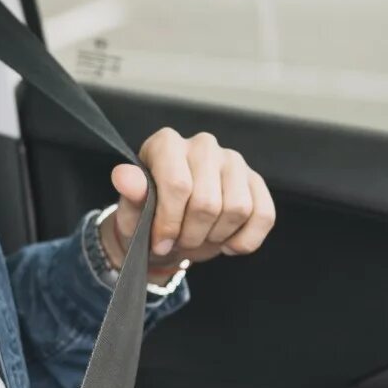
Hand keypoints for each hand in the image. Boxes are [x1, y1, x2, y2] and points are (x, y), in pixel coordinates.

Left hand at [100, 128, 275, 280]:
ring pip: (238, 209)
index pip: (178, 184)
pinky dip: (245, 240)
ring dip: (216, 237)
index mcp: (167, 144)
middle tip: (179, 242)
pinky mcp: (256, 181)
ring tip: (200, 237)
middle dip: (192, 235)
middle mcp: (203, 145)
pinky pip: (264, 215)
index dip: (170, 222)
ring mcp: (233, 161)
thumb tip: (124, 176)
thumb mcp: (132, 212)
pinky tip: (226, 242)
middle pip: (208, 202)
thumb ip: (131, 194)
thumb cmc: (149, 218)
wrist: (170, 233)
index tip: (160, 243)